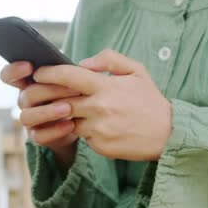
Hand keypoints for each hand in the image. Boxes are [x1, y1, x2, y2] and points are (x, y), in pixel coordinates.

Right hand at [0, 62, 79, 155]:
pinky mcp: (36, 136)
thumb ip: (68, 71)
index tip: (29, 66)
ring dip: (49, 112)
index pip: (8, 74)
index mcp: (28, 82)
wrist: (79, 120)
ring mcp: (29, 119)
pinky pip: (39, 136)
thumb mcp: (70, 79)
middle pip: (27, 94)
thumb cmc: (71, 93)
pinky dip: (56, 130)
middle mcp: (24, 100)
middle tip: (74, 88)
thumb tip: (78, 66)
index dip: (14, 70)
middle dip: (50, 90)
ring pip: (27, 116)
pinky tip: (71, 124)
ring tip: (69, 108)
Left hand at [33, 50, 172, 160]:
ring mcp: (98, 130)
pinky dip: (84, 131)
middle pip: (60, 101)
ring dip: (68, 116)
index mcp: (105, 87)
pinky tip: (97, 126)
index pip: (68, 76)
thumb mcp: (136, 71)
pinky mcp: (99, 147)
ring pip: (68, 121)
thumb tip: (83, 63)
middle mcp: (99, 108)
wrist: (169, 134)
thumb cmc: (150, 100)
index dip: (49, 73)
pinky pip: (82, 137)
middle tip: (40, 93)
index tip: (38, 72)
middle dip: (48, 97)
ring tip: (77, 110)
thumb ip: (109, 59)